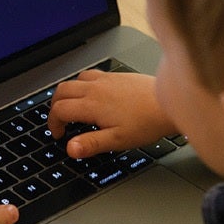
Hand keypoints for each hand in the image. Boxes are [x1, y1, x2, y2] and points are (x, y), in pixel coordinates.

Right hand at [48, 70, 176, 157]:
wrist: (169, 103)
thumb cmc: (147, 122)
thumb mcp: (118, 140)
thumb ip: (91, 143)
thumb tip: (70, 148)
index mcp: (92, 104)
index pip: (60, 110)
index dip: (54, 123)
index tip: (59, 134)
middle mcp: (95, 88)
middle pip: (62, 91)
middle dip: (55, 106)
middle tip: (60, 121)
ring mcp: (106, 79)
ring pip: (75, 80)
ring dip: (68, 93)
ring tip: (73, 107)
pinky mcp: (116, 76)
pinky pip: (90, 74)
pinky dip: (82, 84)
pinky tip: (93, 94)